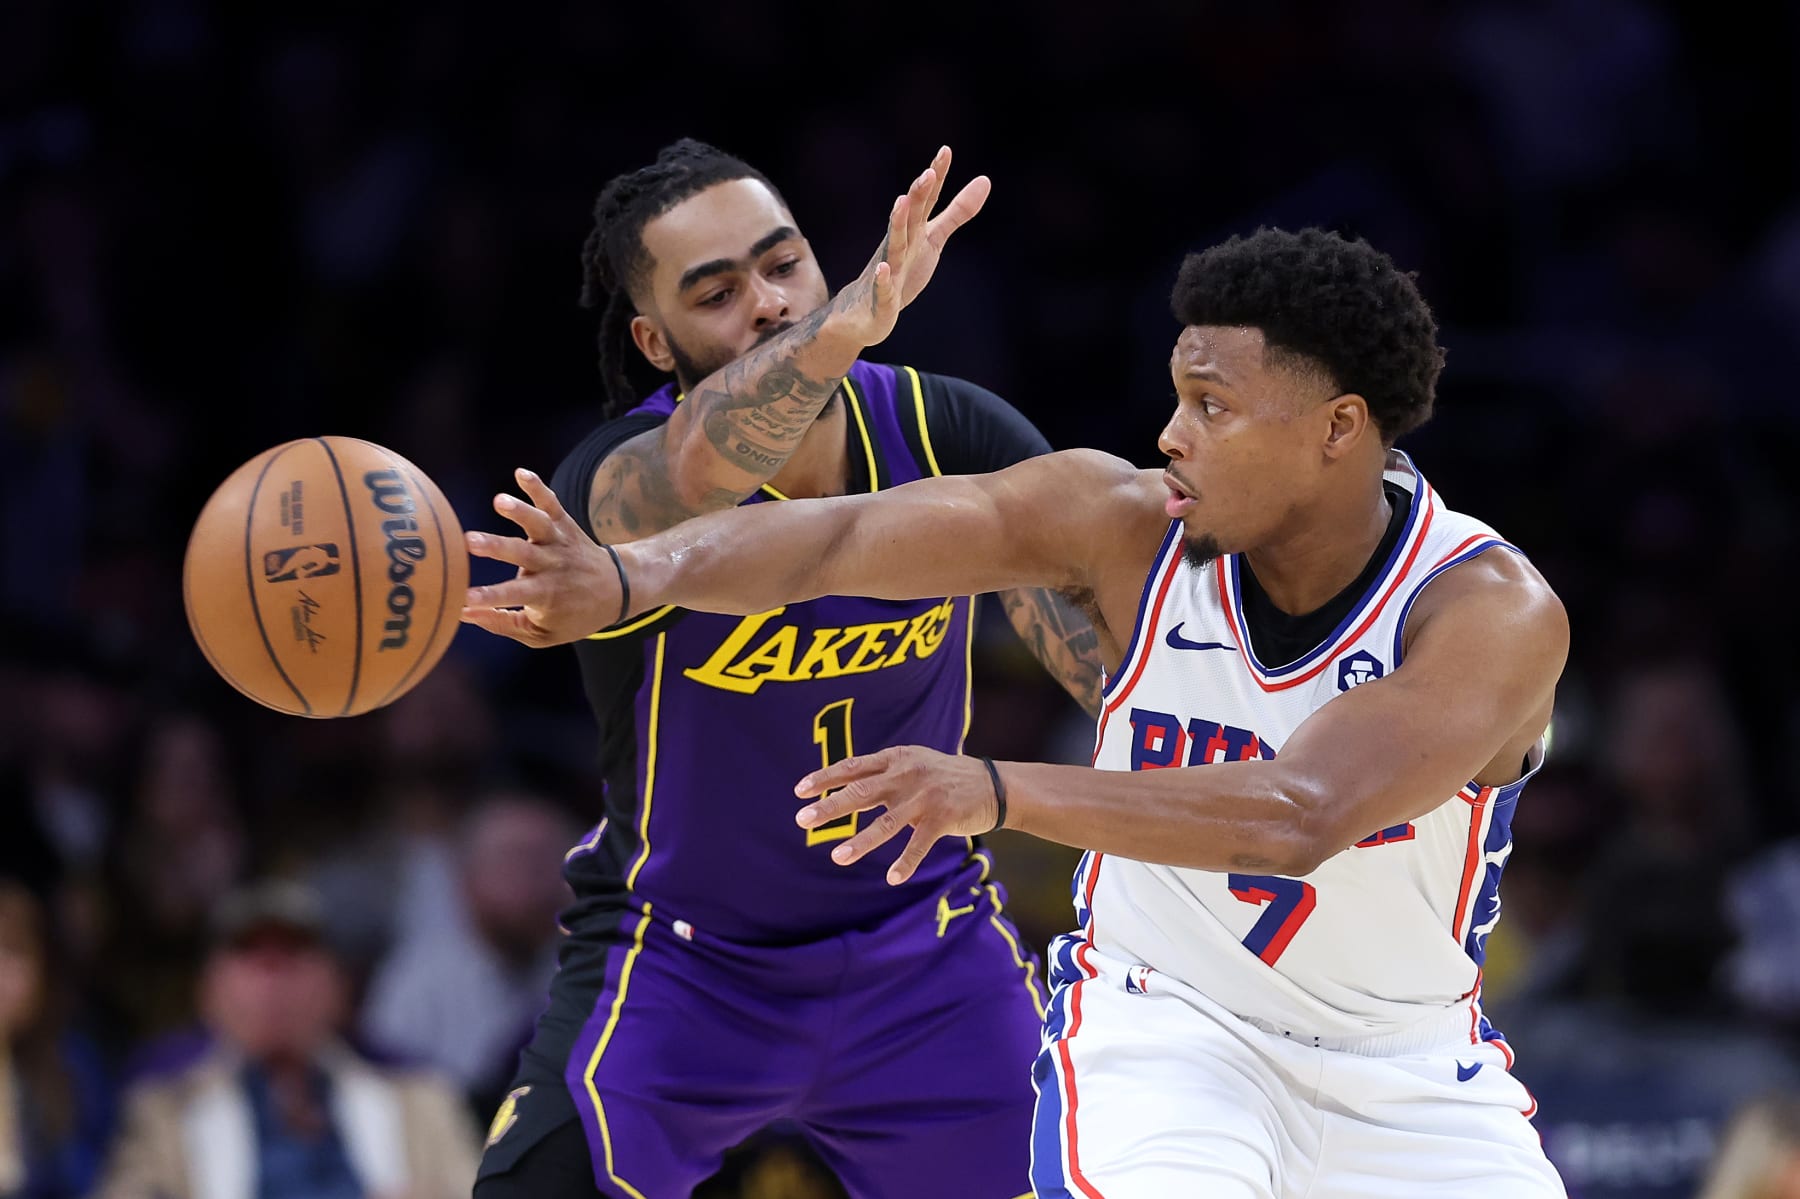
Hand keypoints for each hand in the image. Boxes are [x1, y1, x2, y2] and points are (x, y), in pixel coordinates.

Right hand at [460, 468, 624, 646]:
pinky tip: (520, 473)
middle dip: (496, 547)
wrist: (617, 588)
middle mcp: (551, 566)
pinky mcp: (564, 524)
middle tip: (470, 541)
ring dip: (520, 512)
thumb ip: (503, 625)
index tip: (464, 598)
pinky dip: (538, 487)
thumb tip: (464, 614)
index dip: (488, 597)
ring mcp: (558, 542)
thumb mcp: (542, 634)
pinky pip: (552, 503)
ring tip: (499, 501)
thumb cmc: (572, 615)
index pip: (512, 596)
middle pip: (522, 554)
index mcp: (544, 595)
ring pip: (539, 525)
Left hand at [794, 747, 1000, 884]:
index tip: (799, 791)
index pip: (853, 767)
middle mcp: (907, 775)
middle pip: (861, 792)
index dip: (825, 778)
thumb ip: (882, 775)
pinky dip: (905, 862)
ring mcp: (925, 797)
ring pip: (887, 823)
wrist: (993, 785)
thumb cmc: (944, 776)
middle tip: (802, 819)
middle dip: (830, 807)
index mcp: (896, 759)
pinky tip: (892, 878)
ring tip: (838, 857)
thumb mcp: (913, 764)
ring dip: (861, 841)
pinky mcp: (943, 818)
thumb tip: (842, 790)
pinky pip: (919, 844)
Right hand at [832, 145, 989, 347]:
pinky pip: (882, 288)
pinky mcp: (882, 298)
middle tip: (927, 174)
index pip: (925, 201)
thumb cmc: (902, 270)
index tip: (945, 151)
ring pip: (893, 245)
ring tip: (900, 201)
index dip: (935, 177)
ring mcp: (888, 270)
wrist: (866, 313)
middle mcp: (899, 245)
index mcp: (913, 231)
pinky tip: (883, 268)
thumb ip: (958, 212)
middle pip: (909, 217)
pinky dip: (882, 279)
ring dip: (896, 224)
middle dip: (917, 195)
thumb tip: (985, 179)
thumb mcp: (933, 239)